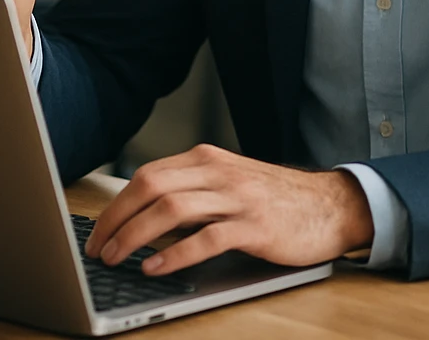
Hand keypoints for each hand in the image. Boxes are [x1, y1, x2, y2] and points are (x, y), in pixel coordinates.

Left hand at [84, 144, 373, 275]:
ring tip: (117, 258)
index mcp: (207, 160)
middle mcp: (219, 172)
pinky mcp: (256, 226)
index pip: (147, 175)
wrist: (330, 205)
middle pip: (151, 187)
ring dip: (136, 236)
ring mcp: (238, 198)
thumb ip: (190, 195)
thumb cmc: (276, 200)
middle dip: (117, 219)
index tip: (98, 231)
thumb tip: (142, 220)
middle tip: (98, 248)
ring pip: (172, 209)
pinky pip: (206, 238)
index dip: (116, 205)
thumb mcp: (228, 185)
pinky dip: (174, 254)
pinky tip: (156, 268)